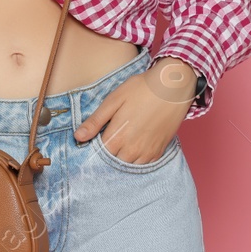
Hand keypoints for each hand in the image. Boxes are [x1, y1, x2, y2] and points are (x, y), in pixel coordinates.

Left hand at [74, 59, 195, 163]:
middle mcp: (132, 150)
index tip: (98, 134)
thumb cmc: (141, 89)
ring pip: (128, 164)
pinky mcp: (159, 151)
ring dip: (123, 155)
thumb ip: (95, 121)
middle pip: (112, 160)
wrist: (173, 87)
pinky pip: (143, 163)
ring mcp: (147, 152)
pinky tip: (137, 142)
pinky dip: (138, 157)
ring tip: (125, 137)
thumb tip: (78, 137)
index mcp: (117, 137)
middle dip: (109, 150)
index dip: (95, 144)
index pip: (98, 153)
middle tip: (113, 133)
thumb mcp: (114, 100)